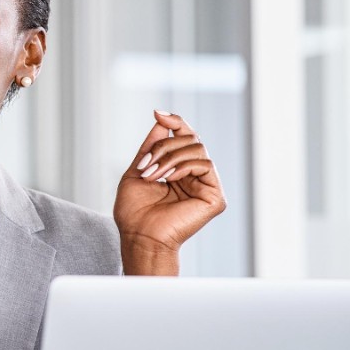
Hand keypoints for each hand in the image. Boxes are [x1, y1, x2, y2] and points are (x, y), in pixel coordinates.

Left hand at [113, 110, 226, 274]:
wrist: (139, 236)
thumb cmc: (134, 212)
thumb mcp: (137, 171)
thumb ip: (150, 147)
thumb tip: (161, 120)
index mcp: (179, 170)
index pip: (184, 138)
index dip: (175, 122)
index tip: (158, 113)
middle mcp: (195, 176)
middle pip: (190, 139)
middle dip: (163, 146)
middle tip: (146, 165)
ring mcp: (207, 185)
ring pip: (197, 149)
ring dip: (169, 158)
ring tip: (152, 175)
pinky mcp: (215, 196)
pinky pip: (205, 164)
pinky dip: (183, 165)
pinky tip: (168, 178)